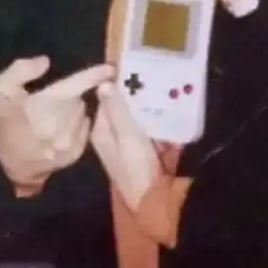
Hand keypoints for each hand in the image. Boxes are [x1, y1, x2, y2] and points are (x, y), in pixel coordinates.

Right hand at [0, 56, 114, 190]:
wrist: (12, 165)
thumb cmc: (8, 124)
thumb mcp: (3, 91)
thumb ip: (21, 70)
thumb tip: (45, 62)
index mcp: (47, 104)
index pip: (78, 84)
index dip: (95, 74)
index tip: (110, 68)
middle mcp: (64, 122)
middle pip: (80, 98)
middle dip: (71, 95)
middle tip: (53, 101)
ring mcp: (72, 140)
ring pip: (84, 113)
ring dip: (74, 110)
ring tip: (55, 116)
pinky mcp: (77, 152)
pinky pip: (85, 129)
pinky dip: (77, 125)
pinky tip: (61, 129)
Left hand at [91, 83, 175, 211]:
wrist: (154, 200)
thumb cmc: (137, 167)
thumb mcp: (127, 135)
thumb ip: (116, 110)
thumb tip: (102, 82)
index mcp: (100, 131)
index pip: (105, 99)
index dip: (118, 84)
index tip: (134, 67)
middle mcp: (110, 136)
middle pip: (121, 107)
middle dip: (135, 94)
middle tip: (153, 75)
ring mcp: (126, 143)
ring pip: (134, 116)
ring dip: (147, 105)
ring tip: (162, 86)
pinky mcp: (141, 150)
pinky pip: (145, 127)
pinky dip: (154, 120)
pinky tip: (166, 109)